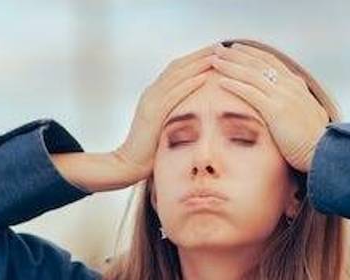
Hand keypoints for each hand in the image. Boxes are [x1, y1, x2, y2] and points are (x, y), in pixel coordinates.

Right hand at [112, 44, 215, 181]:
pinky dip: (189, 84)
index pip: (178, 69)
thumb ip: (179, 113)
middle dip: (200, 55)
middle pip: (178, 66)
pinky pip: (172, 94)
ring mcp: (150, 101)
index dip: (197, 58)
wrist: (128, 164)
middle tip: (221, 46)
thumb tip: (202, 111)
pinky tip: (204, 77)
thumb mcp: (167, 126)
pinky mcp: (151, 113)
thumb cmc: (151, 150)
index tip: (217, 52)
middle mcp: (152, 92)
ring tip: (217, 56)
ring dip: (197, 64)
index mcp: (155, 94)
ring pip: (176, 76)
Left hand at [207, 43, 330, 172]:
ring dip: (231, 65)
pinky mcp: (276, 110)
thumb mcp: (308, 116)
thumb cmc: (316, 141)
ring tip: (215, 61)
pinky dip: (235, 85)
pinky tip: (221, 81)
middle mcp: (290, 86)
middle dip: (237, 54)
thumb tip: (287, 107)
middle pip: (258, 64)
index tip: (237, 49)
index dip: (253, 54)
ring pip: (252, 75)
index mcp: (297, 85)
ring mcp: (283, 96)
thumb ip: (296, 105)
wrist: (326, 152)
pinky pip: (251, 93)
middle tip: (219, 49)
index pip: (271, 62)